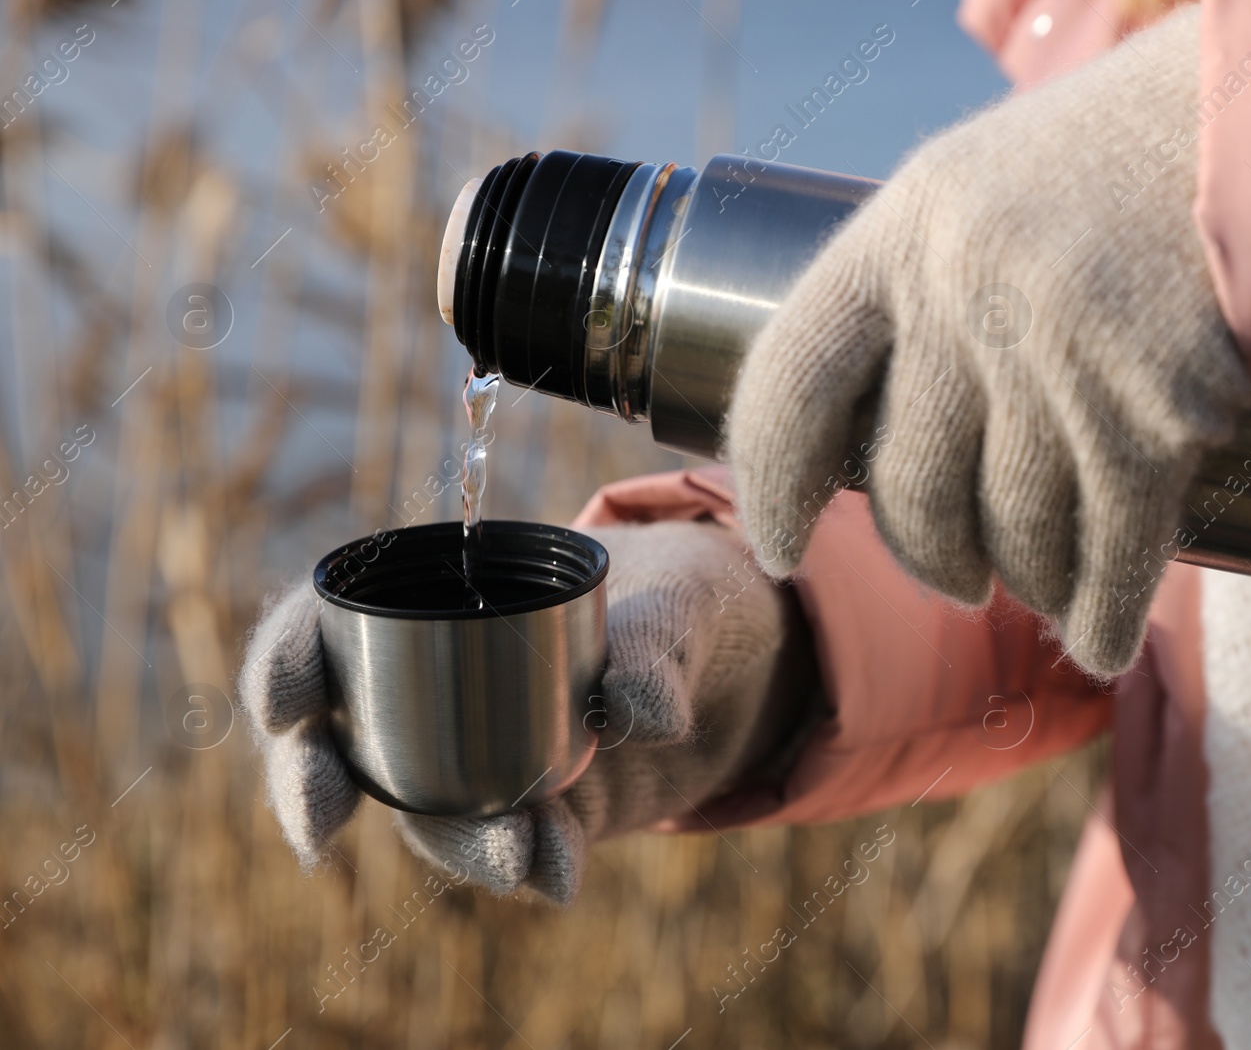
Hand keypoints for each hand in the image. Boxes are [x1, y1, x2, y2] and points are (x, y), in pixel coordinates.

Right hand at [239, 520, 808, 902]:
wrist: (748, 657)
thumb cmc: (688, 591)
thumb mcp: (683, 597)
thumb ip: (661, 641)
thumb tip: (647, 717)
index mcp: (449, 594)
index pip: (329, 621)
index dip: (285, 659)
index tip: (283, 707)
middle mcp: (444, 681)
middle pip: (338, 732)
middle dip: (313, 784)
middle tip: (322, 827)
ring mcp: (485, 753)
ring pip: (421, 807)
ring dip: (447, 841)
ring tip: (510, 857)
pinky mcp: (538, 810)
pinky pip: (507, 844)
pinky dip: (526, 864)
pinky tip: (557, 877)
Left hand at [725, 6, 1250, 676]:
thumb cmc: (1117, 155)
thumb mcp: (981, 187)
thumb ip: (922, 287)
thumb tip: (880, 428)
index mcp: (898, 233)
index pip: (787, 388)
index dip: (769, 486)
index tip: (778, 545)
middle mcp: (963, 296)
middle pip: (906, 486)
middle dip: (927, 560)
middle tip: (956, 583)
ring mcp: (1058, 358)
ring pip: (1013, 531)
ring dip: (1027, 588)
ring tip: (1039, 598)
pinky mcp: (1156, 412)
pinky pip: (1112, 551)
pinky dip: (1104, 613)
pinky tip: (1096, 644)